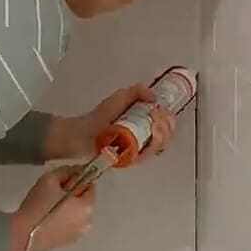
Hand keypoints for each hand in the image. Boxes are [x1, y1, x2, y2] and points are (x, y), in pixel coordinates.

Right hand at [9, 168, 95, 250]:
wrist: (22, 234)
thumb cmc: (37, 205)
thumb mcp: (50, 179)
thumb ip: (66, 171)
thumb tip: (76, 170)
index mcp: (87, 206)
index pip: (90, 185)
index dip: (77, 180)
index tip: (62, 182)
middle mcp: (88, 222)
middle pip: (84, 201)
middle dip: (73, 195)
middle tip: (53, 194)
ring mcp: (78, 234)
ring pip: (77, 214)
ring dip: (69, 209)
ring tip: (49, 208)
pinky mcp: (68, 243)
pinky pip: (70, 226)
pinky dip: (63, 221)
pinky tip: (48, 219)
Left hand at [51, 84, 177, 163]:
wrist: (82, 132)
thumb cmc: (99, 118)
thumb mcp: (120, 98)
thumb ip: (137, 92)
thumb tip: (154, 96)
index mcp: (144, 124)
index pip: (166, 124)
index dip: (168, 117)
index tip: (160, 109)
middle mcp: (143, 138)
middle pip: (166, 136)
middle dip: (166, 125)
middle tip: (157, 116)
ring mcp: (137, 150)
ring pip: (158, 146)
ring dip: (160, 134)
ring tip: (153, 124)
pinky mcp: (129, 159)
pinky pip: (144, 156)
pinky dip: (148, 146)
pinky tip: (145, 135)